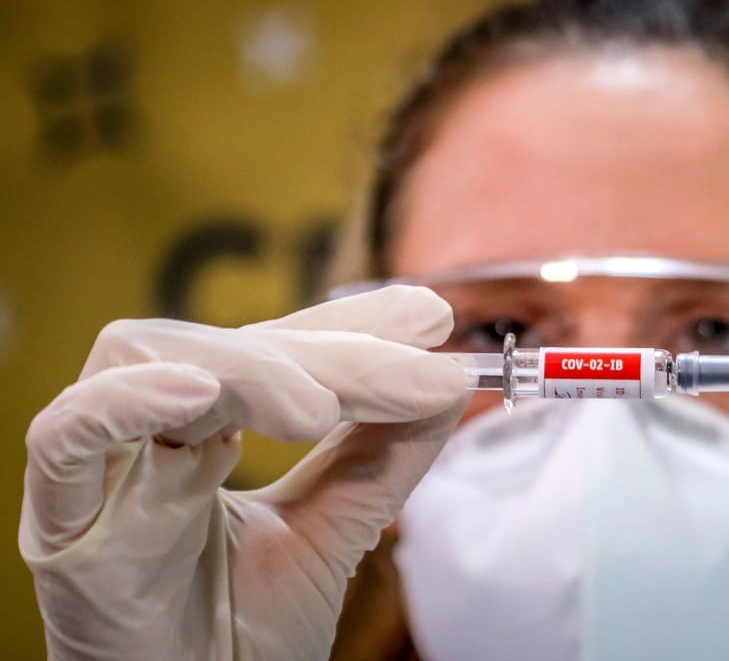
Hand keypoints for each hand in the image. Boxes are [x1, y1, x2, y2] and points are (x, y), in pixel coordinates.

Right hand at [19, 285, 471, 660]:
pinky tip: (200, 394)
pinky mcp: (62, 526)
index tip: (429, 318)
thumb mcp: (332, 532)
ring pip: (145, 360)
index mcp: (204, 434)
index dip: (343, 324)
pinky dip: (126, 402)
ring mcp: (101, 476)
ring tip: (319, 407)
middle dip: (325, 351)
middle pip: (222, 349)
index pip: (270, 347)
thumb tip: (448, 383)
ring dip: (246, 368)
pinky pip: (65, 435)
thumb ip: (382, 459)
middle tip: (414, 367)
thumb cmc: (244, 638)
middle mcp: (149, 439)